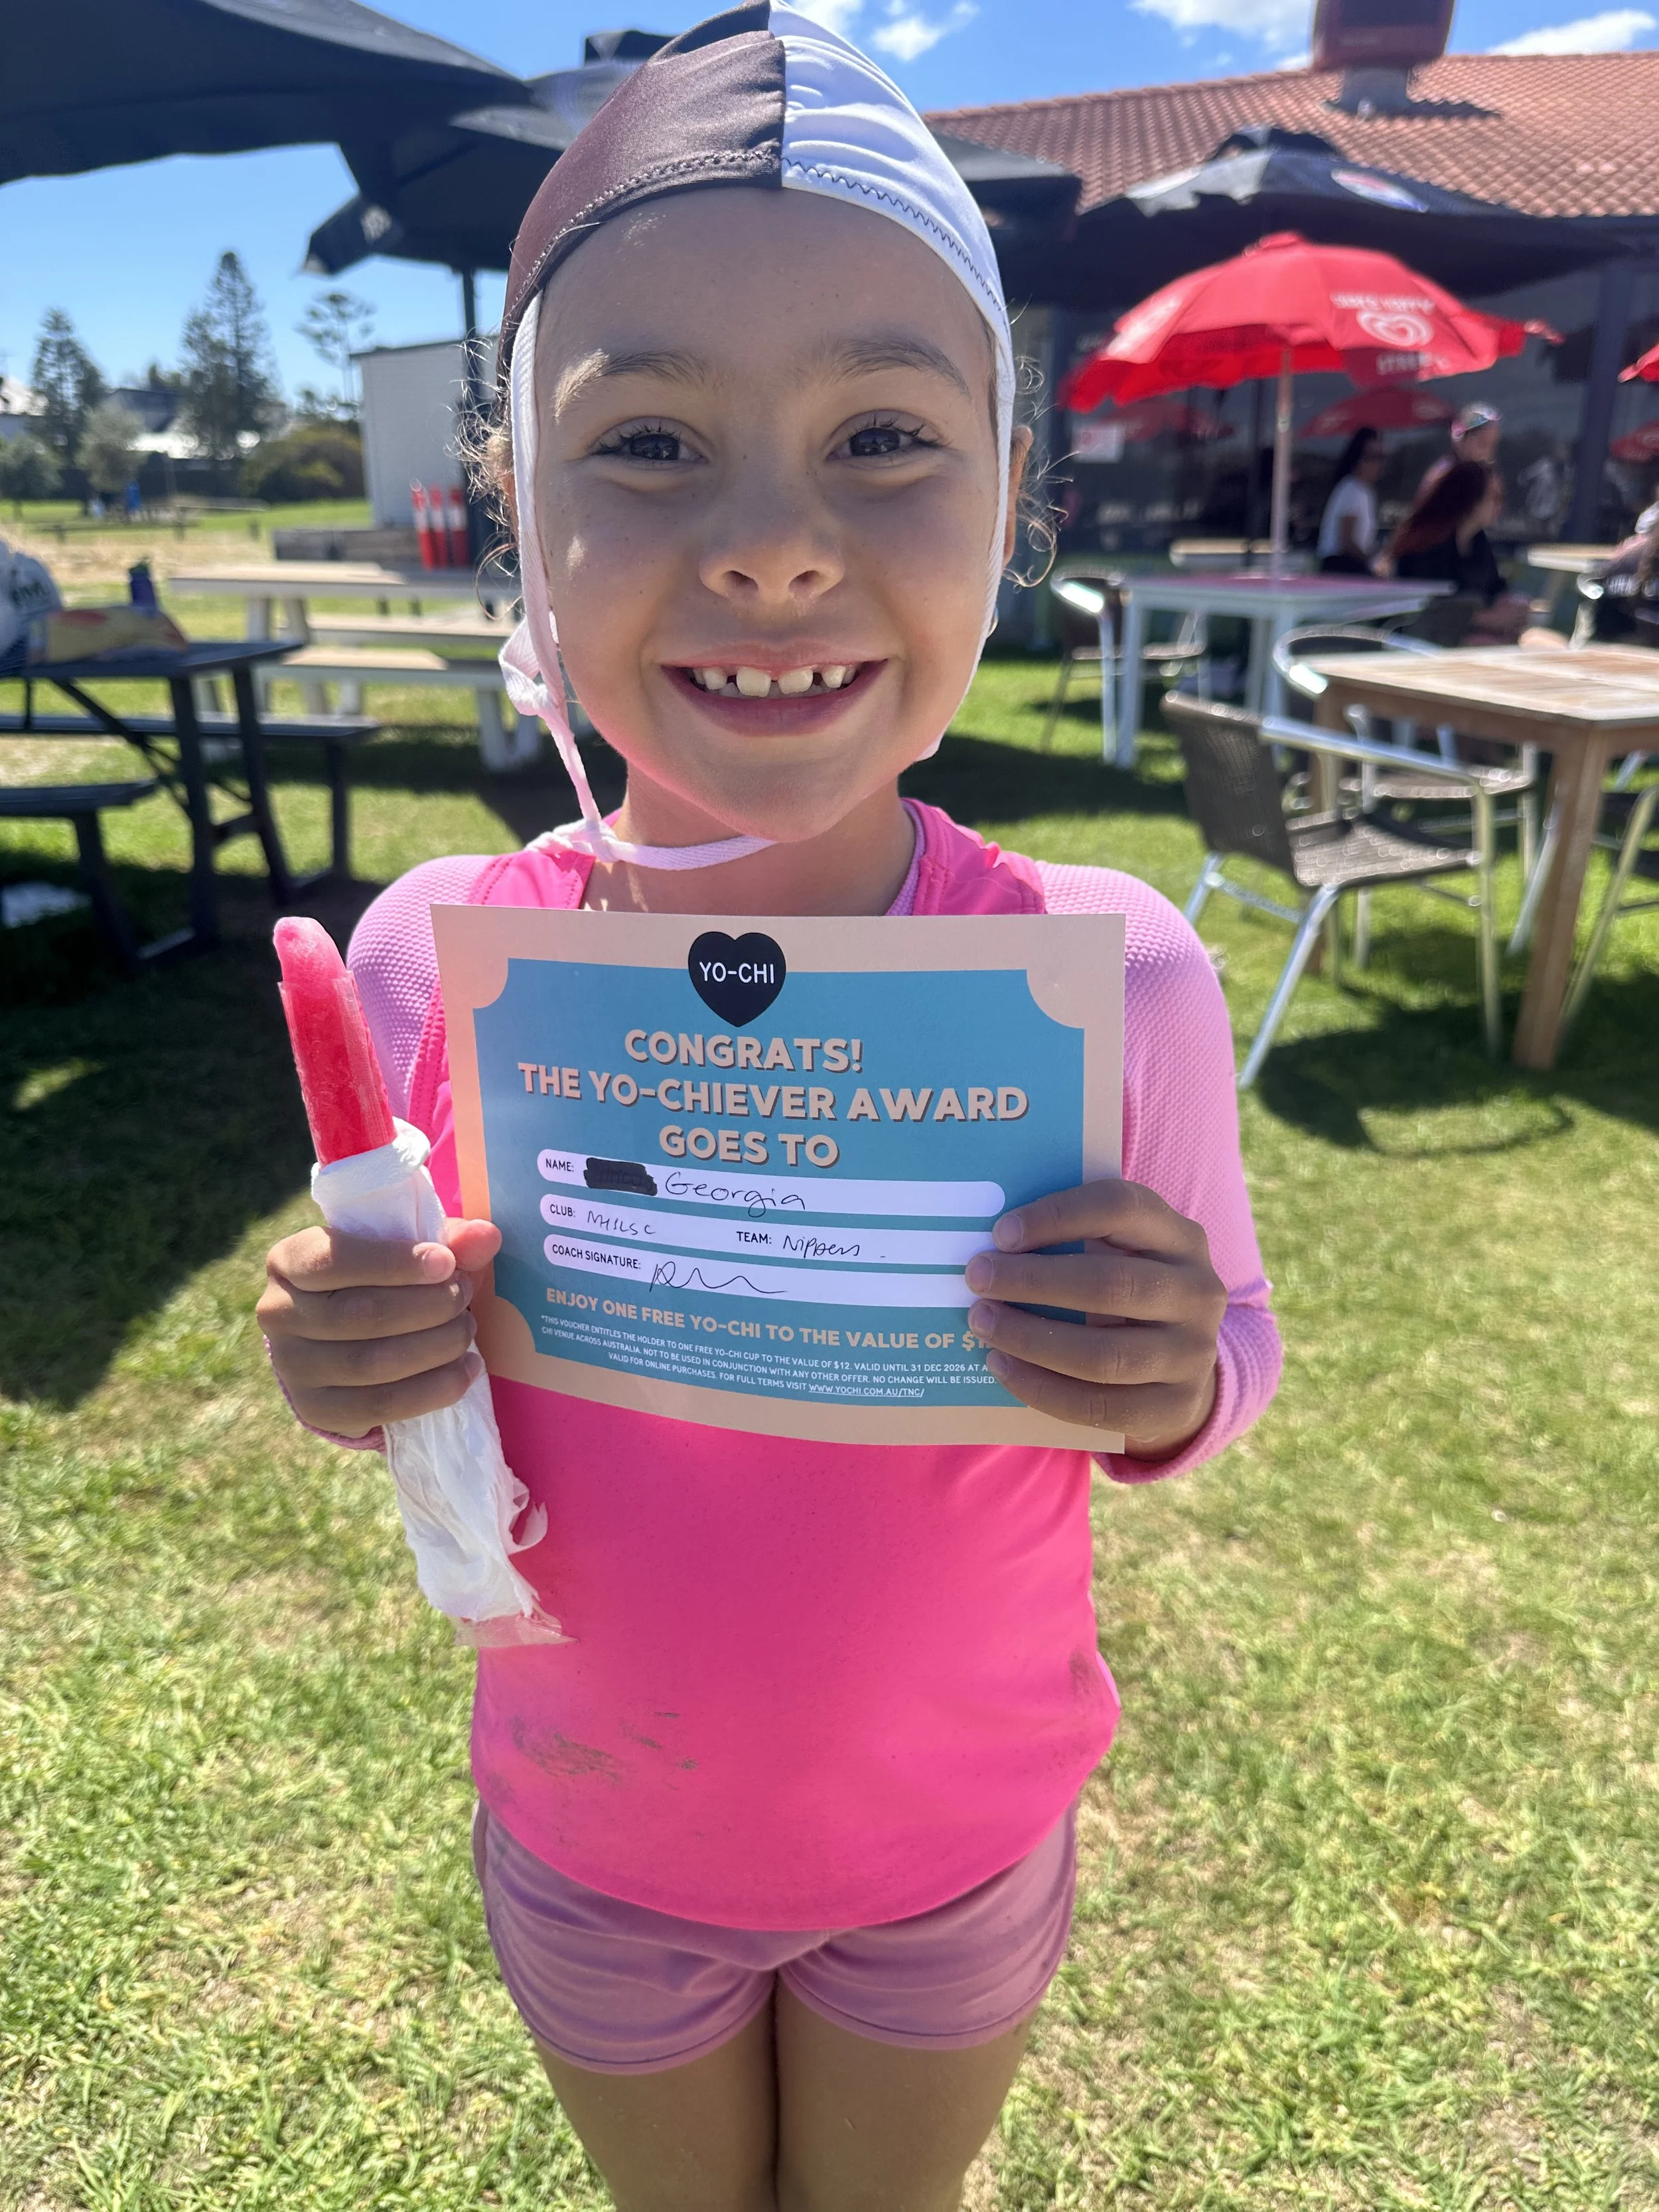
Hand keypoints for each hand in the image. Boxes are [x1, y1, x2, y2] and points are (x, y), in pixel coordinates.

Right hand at [257, 1218, 501, 1437]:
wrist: (344, 1342)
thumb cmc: (378, 1282)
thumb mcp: (405, 1253)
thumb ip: (446, 1241)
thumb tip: (486, 1236)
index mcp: (289, 1260)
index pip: (335, 1259)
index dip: (395, 1262)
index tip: (446, 1263)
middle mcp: (277, 1312)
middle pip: (361, 1314)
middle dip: (429, 1305)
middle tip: (464, 1297)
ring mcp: (293, 1366)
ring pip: (372, 1363)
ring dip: (436, 1346)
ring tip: (467, 1331)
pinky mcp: (316, 1409)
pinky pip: (380, 1406)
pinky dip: (434, 1389)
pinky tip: (466, 1370)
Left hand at [963, 1180, 1224, 1458]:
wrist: (1181, 1362)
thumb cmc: (1128, 1289)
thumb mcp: (1122, 1251)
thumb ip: (1076, 1237)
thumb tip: (995, 1241)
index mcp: (1181, 1237)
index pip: (1122, 1208)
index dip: (1059, 1215)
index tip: (1001, 1232)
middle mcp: (1198, 1292)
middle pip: (1109, 1285)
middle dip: (1032, 1281)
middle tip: (978, 1277)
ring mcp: (1193, 1354)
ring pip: (1102, 1355)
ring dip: (1029, 1338)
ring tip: (982, 1323)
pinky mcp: (1176, 1406)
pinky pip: (1099, 1406)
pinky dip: (1040, 1388)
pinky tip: (1002, 1366)